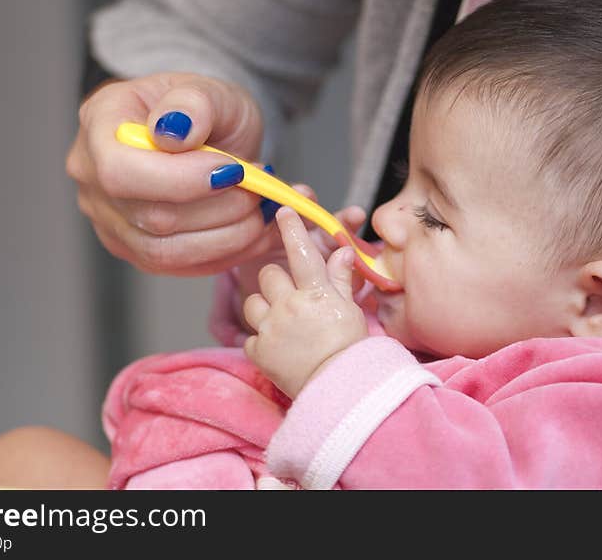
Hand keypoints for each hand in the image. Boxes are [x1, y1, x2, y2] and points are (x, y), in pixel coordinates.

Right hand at [66, 72, 274, 275]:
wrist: (211, 136)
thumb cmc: (205, 110)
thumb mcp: (210, 89)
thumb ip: (194, 102)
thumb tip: (174, 129)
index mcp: (100, 123)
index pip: (121, 171)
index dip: (181, 180)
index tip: (233, 170)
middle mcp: (92, 177)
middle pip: (149, 217)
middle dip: (218, 208)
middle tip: (260, 187)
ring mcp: (110, 220)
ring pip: (165, 251)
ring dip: (227, 236)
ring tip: (261, 209)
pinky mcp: (136, 250)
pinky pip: (179, 267)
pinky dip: (226, 254)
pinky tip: (255, 233)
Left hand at [243, 207, 367, 398]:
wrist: (339, 391)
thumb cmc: (350, 350)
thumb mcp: (351, 310)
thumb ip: (341, 278)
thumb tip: (342, 250)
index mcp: (316, 293)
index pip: (301, 252)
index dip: (292, 228)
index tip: (283, 209)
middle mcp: (290, 306)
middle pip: (269, 275)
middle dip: (277, 281)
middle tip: (291, 295)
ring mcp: (271, 329)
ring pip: (253, 302)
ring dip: (265, 308)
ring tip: (283, 322)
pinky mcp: (258, 351)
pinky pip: (250, 335)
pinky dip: (262, 338)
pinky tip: (279, 346)